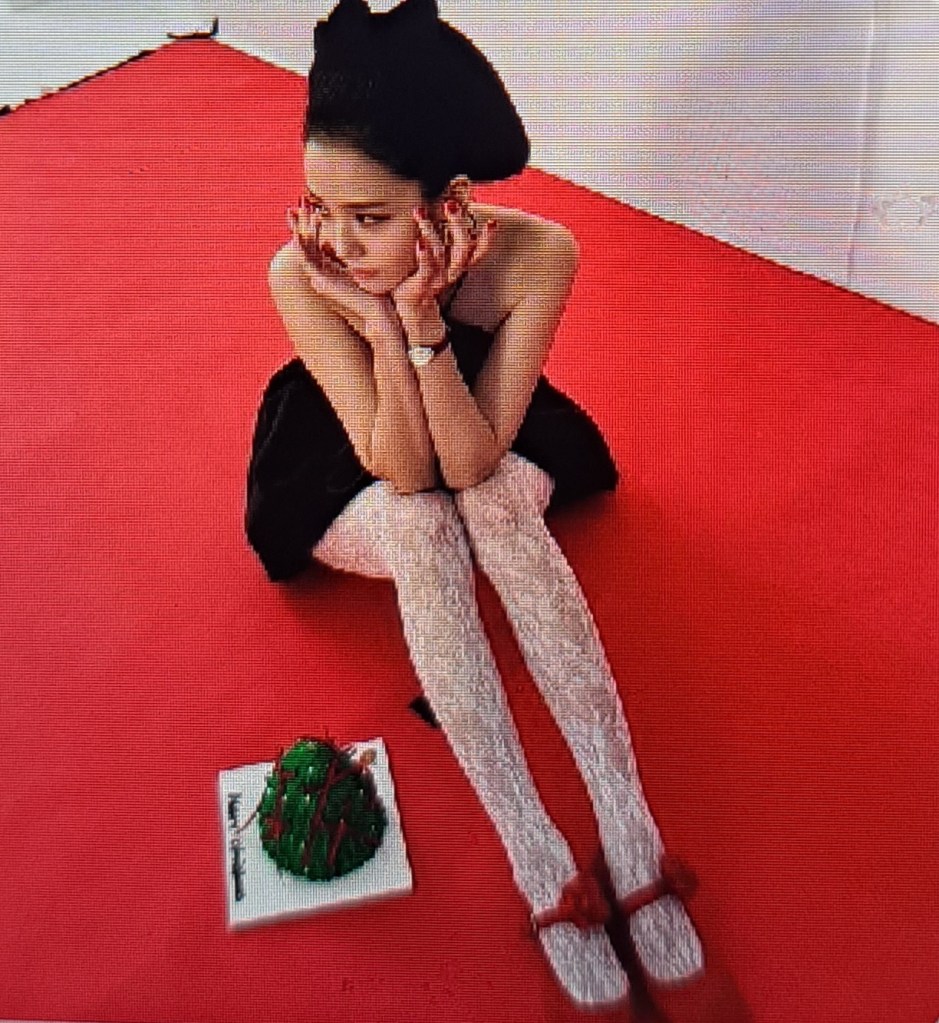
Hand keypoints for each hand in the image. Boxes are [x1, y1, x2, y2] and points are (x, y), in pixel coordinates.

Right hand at [287, 197, 398, 343]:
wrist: (379, 312)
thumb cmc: (378, 292)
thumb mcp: (366, 266)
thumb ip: (357, 254)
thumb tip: (352, 240)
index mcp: (333, 270)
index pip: (317, 242)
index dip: (313, 225)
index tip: (313, 206)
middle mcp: (323, 274)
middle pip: (307, 242)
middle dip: (303, 221)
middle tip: (300, 201)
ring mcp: (319, 278)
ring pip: (303, 248)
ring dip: (300, 228)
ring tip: (300, 209)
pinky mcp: (320, 282)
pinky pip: (305, 260)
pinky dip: (301, 244)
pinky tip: (300, 230)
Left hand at [392, 201, 497, 324]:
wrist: (409, 304)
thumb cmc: (421, 275)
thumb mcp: (438, 258)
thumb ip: (444, 239)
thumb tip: (449, 210)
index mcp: (456, 265)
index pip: (477, 252)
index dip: (487, 239)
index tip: (494, 223)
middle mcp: (450, 272)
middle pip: (462, 250)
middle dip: (458, 225)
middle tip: (451, 204)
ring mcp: (436, 279)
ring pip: (440, 254)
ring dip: (430, 230)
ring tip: (420, 212)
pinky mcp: (422, 285)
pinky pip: (426, 270)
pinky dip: (424, 256)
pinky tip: (420, 242)